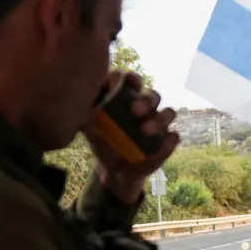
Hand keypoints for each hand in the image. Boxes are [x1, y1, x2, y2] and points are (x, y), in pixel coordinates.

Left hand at [83, 71, 178, 204]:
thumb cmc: (102, 142)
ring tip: (144, 131)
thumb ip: (84, 113)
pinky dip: (168, 140)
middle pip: (153, 95)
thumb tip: (76, 100)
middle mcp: (146, 108)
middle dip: (146, 100)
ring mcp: (159, 125)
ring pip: (169, 112)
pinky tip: (159, 145)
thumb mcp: (89, 128)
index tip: (126, 82)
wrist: (114, 171)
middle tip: (134, 111)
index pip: (132, 82)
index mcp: (128, 99)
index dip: (131, 79)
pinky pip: (174, 137)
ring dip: (159, 119)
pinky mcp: (166, 142)